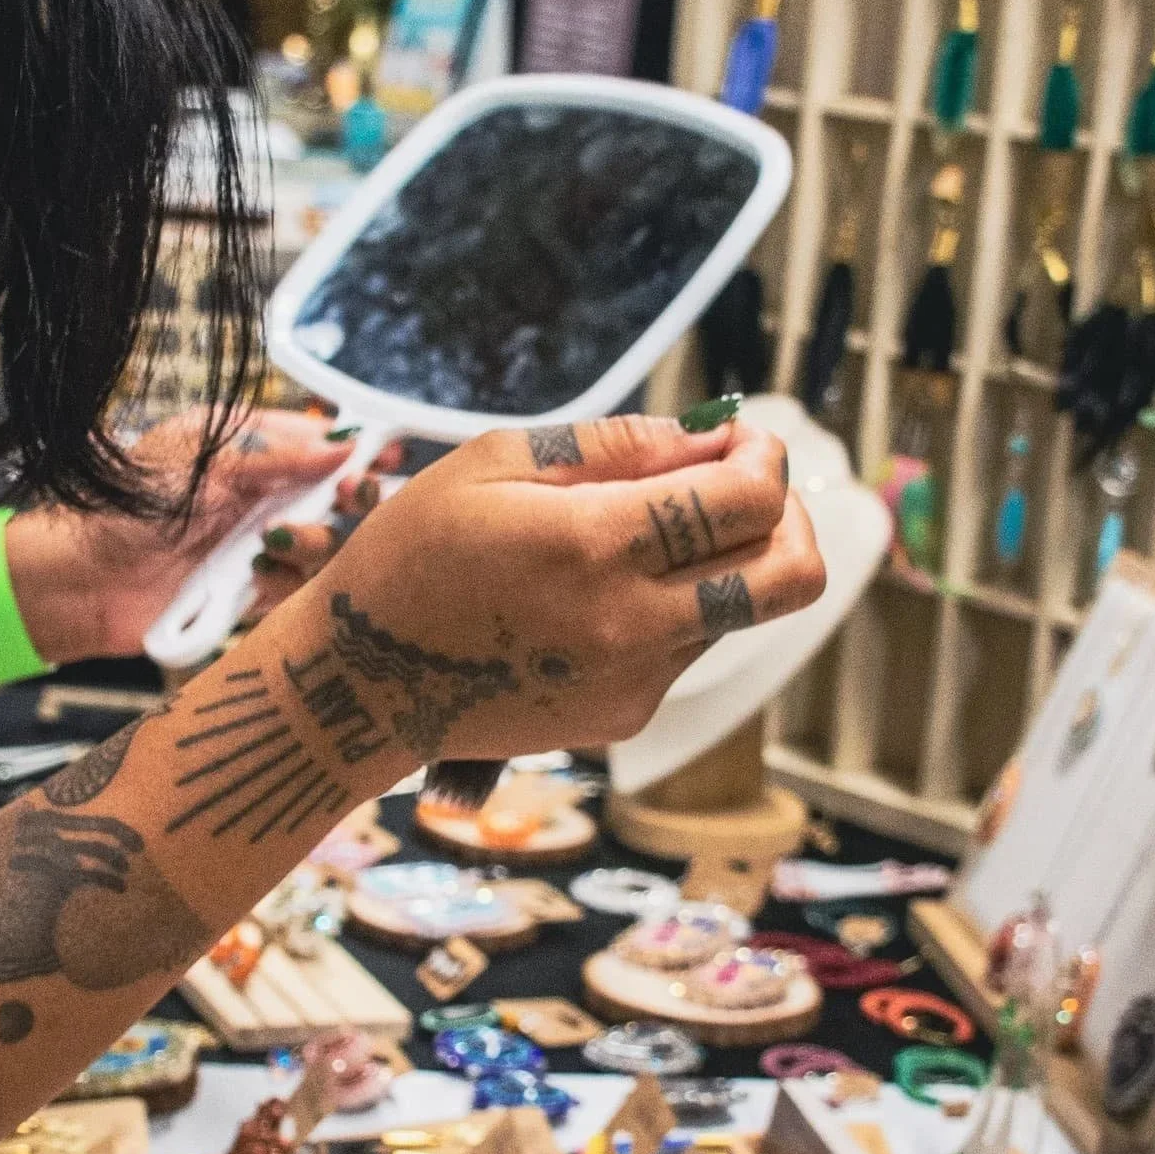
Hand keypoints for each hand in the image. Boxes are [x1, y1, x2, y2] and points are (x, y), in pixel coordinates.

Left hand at [3, 410, 353, 662]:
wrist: (85, 581)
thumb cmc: (128, 506)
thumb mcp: (204, 462)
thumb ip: (276, 455)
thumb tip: (343, 444)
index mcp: (252, 451)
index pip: (325, 445)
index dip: (361, 448)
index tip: (388, 453)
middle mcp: (265, 498)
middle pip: (342, 497)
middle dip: (355, 497)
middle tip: (352, 496)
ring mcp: (262, 547)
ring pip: (328, 546)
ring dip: (313, 541)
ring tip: (272, 541)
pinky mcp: (255, 595)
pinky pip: (300, 590)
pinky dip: (287, 582)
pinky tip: (256, 576)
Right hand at [253, 412, 823, 777]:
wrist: (360, 685)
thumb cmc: (413, 553)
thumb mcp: (494, 462)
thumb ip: (613, 445)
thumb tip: (708, 438)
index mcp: (594, 546)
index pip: (749, 502)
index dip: (765, 456)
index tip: (739, 437)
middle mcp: (632, 623)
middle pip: (794, 575)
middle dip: (791, 517)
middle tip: (742, 489)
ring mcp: (635, 680)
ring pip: (747, 611)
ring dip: (728, 561)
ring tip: (649, 536)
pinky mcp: (625, 716)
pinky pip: (690, 647)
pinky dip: (677, 606)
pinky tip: (605, 592)